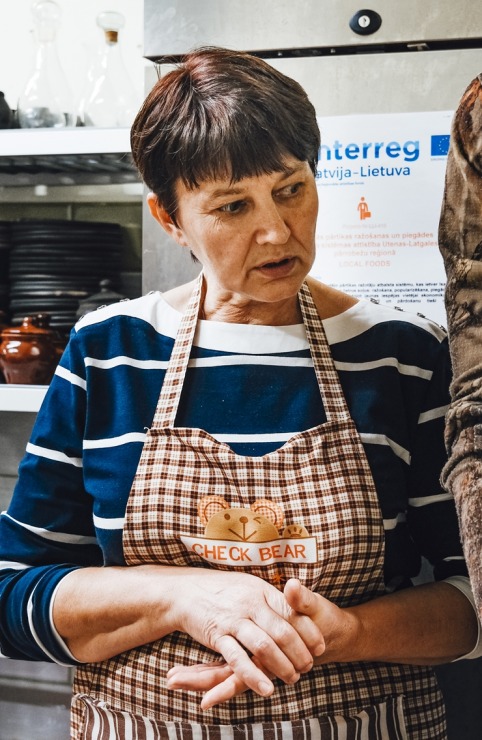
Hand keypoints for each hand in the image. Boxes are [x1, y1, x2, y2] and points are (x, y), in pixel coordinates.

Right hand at [170, 570, 324, 698]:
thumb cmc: (224, 590)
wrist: (187, 590)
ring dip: (282, 665)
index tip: (321, 647)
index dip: (310, 631)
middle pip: (283, 631)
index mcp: (262, 591)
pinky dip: (254, 674)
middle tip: (308, 668)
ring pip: (264, 645)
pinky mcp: (218, 635)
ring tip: (293, 679)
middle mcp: (250, 603)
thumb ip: (274, 599)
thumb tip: (301, 607)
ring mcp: (234, 619)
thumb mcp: (252, 587)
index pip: (293, 612)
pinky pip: (237, 658)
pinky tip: (267, 688)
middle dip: (299, 653)